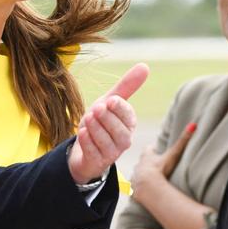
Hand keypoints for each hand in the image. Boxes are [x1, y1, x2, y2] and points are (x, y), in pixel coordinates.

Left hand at [69, 64, 147, 183]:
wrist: (82, 147)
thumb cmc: (99, 122)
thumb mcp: (108, 102)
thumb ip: (126, 86)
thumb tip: (145, 66)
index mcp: (128, 124)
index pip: (129, 117)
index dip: (120, 108)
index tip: (110, 100)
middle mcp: (123, 140)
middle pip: (120, 133)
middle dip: (108, 119)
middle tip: (96, 108)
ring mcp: (111, 154)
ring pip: (107, 143)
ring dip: (97, 130)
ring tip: (88, 118)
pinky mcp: (97, 162)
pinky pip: (94, 153)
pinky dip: (88, 142)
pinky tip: (82, 132)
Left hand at [131, 121, 196, 198]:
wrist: (148, 186)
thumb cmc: (160, 168)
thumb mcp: (173, 154)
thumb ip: (183, 141)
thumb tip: (193, 125)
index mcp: (147, 156)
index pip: (148, 149)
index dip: (153, 149)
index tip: (157, 149)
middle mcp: (139, 165)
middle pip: (142, 161)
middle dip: (147, 163)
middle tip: (155, 166)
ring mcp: (135, 177)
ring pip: (138, 173)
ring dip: (143, 175)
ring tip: (150, 180)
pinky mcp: (133, 188)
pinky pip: (136, 187)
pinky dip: (140, 188)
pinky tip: (145, 191)